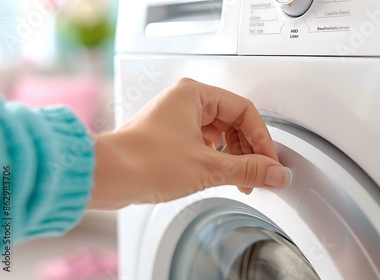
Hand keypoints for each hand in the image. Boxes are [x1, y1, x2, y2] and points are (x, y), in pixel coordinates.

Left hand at [89, 78, 291, 209]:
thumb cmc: (142, 161)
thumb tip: (274, 172)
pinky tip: (223, 174)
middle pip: (234, 121)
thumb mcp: (207, 166)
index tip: (270, 162)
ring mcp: (177, 119)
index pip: (245, 111)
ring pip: (220, 133)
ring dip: (235, 157)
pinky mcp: (170, 136)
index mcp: (195, 94)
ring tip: (243, 179)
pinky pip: (205, 143)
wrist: (106, 176)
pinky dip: (218, 159)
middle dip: (249, 150)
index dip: (262, 139)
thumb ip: (247, 169)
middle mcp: (185, 101)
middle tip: (260, 173)